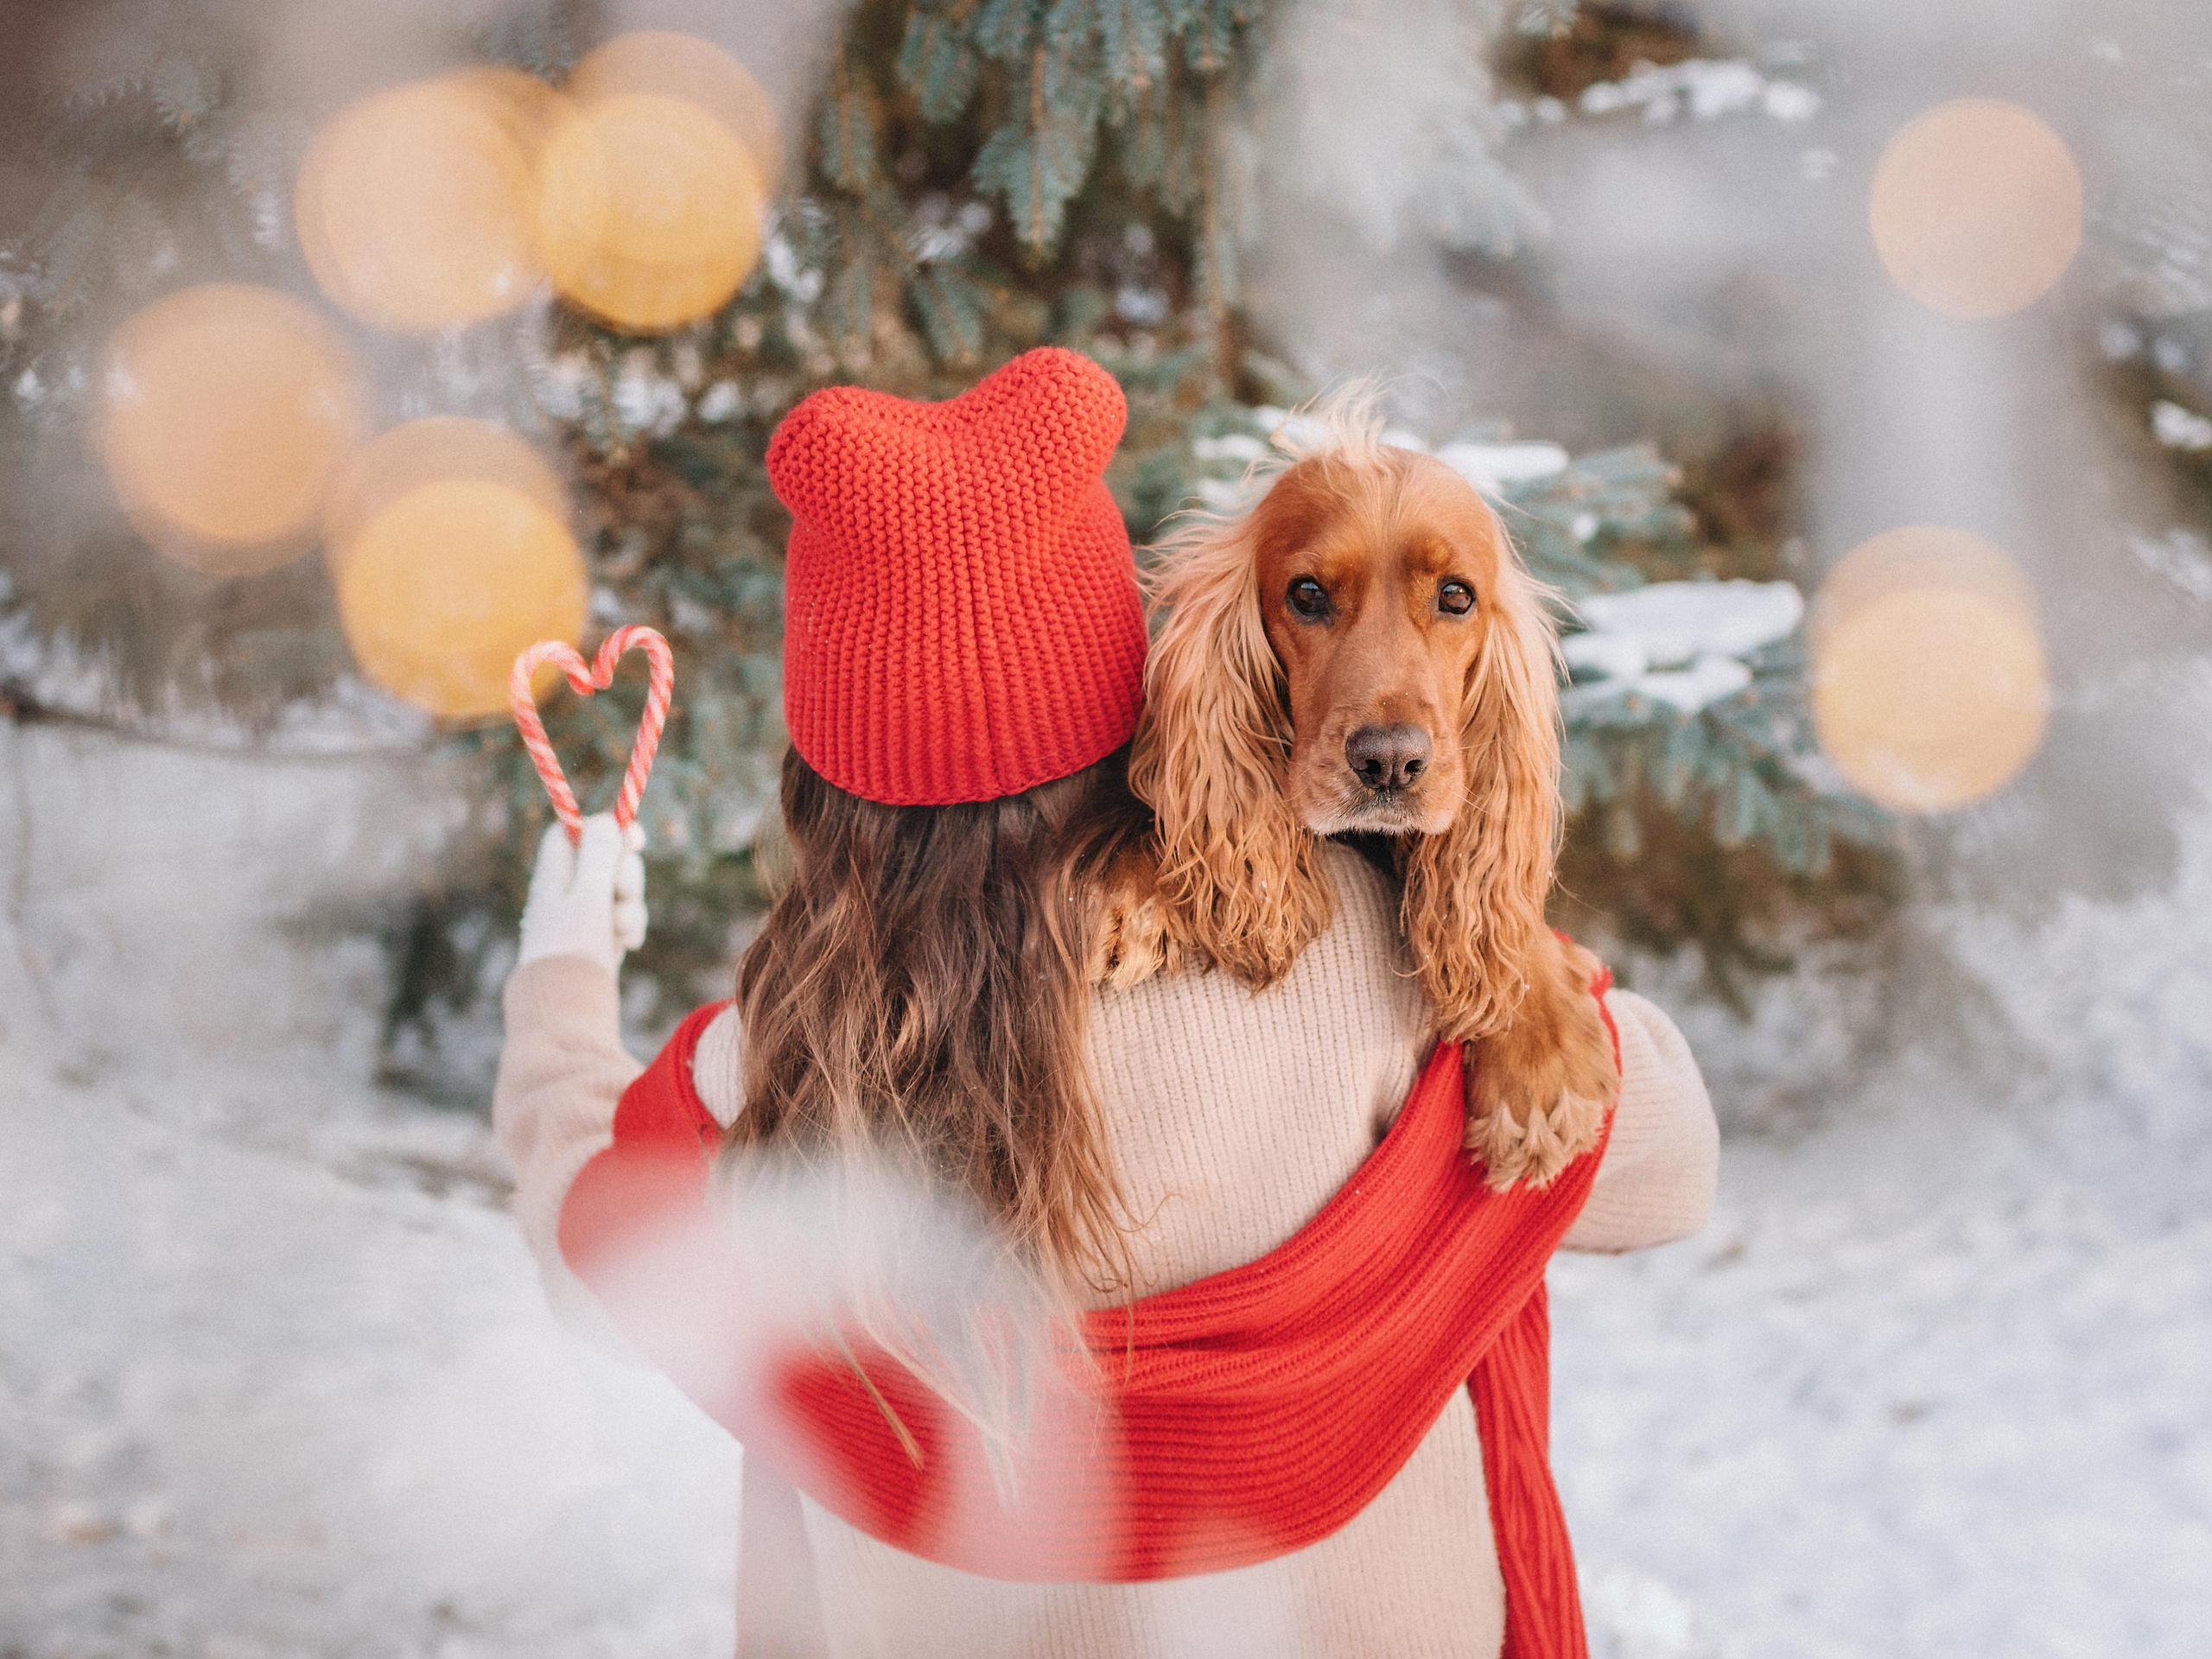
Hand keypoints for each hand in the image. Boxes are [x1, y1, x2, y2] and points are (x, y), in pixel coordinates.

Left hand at [518, 814, 647, 974]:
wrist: (566, 1006)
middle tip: (622, 894)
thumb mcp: (588, 897)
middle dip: (626, 875)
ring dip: (630, 907)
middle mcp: (567, 890)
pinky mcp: (599, 936)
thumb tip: (605, 821)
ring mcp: (583, 914)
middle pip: (607, 859)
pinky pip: (623, 917)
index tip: (633, 836)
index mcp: (554, 874)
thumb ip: (598, 857)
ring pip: (620, 890)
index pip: (574, 832)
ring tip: (621, 932)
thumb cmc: (572, 949)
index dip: (603, 828)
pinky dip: (628, 927)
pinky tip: (625, 946)